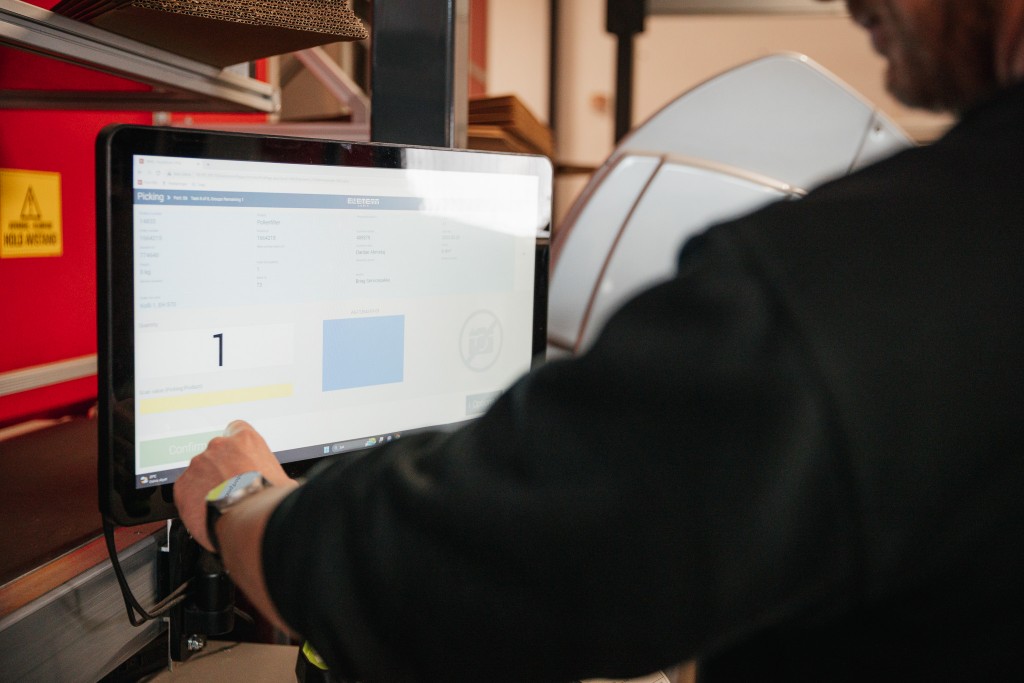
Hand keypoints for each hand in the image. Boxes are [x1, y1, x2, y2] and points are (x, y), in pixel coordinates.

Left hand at [173, 420, 293, 550]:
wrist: (251, 520)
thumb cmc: (269, 499)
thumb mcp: (281, 477)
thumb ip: (268, 471)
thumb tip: (273, 483)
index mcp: (246, 439)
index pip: (236, 430)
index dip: (237, 448)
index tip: (239, 460)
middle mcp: (219, 447)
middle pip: (216, 453)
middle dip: (221, 469)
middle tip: (231, 488)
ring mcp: (198, 465)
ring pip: (200, 472)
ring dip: (207, 484)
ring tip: (220, 504)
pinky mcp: (183, 485)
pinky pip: (186, 490)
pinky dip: (194, 500)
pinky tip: (208, 512)